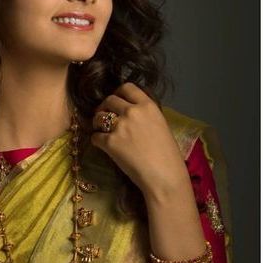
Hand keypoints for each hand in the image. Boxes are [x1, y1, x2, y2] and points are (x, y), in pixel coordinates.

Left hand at [91, 83, 189, 198]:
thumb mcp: (161, 125)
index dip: (118, 93)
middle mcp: (133, 112)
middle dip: (104, 107)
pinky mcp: (110, 142)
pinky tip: (103, 146)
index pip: (127, 87)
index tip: (116, 102)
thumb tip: (130, 111)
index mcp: (148, 106)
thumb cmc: (168, 155)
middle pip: (109, 100)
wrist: (164, 176)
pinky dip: (97, 141)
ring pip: (98, 117)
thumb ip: (145, 115)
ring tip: (102, 131)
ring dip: (97, 123)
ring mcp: (120, 126)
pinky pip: (95, 136)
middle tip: (104, 117)